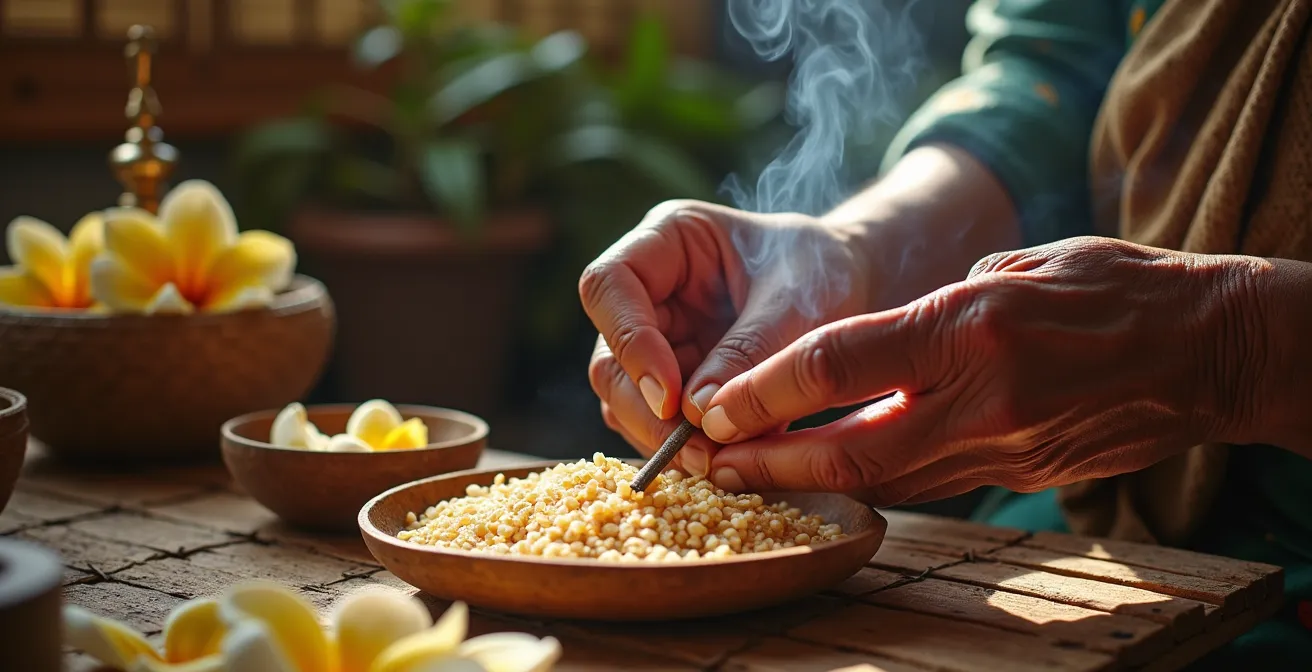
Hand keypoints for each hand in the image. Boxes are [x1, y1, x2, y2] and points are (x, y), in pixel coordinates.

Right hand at [580, 200, 869, 474]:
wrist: (853, 290)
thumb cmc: (823, 271)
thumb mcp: (797, 300)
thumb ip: (749, 351)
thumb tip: (696, 415)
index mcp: (666, 241)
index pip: (608, 285)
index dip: (629, 342)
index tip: (669, 396)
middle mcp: (647, 291)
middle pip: (609, 355)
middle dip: (645, 410)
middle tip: (695, 452)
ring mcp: (656, 339)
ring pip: (623, 398)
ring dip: (660, 437)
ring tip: (714, 463)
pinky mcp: (673, 383)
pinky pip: (656, 423)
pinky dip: (683, 447)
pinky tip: (722, 462)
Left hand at [698, 236, 1254, 505]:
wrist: (1208, 351)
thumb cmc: (1112, 289)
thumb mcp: (1015, 267)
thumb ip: (934, 308)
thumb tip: (877, 342)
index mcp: (969, 328)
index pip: (839, 363)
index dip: (766, 390)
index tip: (714, 405)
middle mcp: (979, 399)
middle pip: (846, 450)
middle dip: (768, 463)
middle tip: (710, 466)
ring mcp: (1002, 448)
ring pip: (882, 483)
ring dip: (810, 484)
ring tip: (752, 478)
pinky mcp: (1019, 476)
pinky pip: (926, 488)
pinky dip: (869, 485)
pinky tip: (830, 477)